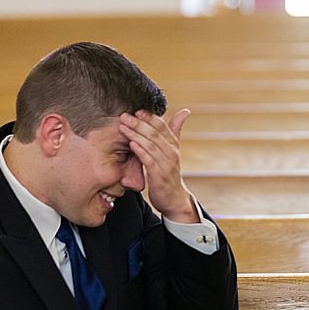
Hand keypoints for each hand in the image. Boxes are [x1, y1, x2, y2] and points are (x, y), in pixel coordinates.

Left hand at [118, 108, 198, 222]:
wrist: (174, 198)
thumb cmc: (169, 173)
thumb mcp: (172, 151)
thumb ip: (174, 131)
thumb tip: (185, 111)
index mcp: (174, 145)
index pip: (162, 126)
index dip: (149, 117)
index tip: (136, 111)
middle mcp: (172, 153)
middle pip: (154, 133)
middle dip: (138, 123)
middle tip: (124, 116)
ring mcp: (166, 165)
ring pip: (150, 145)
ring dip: (135, 134)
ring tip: (123, 127)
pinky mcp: (159, 176)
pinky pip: (149, 161)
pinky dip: (140, 151)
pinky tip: (131, 144)